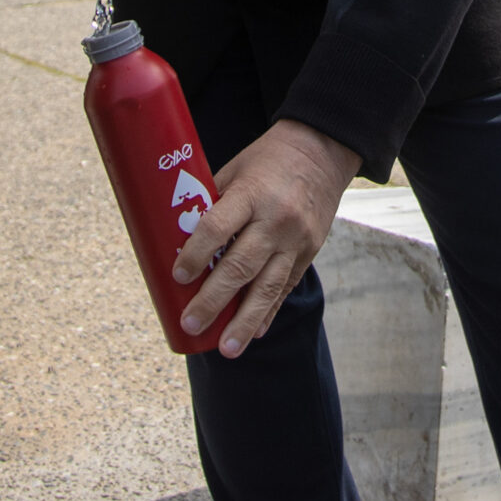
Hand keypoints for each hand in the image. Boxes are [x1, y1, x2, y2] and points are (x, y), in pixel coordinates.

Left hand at [172, 118, 359, 357]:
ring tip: (226, 349)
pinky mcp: (309, 251)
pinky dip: (269, 311)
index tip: (178, 277)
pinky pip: (286, 286)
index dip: (197, 254)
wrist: (322, 151)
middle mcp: (276, 219)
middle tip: (191, 323)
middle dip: (214, 300)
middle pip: (241, 266)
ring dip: (245, 321)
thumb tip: (178, 239)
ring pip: (268, 287)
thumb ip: (213, 204)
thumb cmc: (267, 159)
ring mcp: (296, 239)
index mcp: (252, 193)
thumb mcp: (235, 169)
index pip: (218, 227)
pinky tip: (255, 333)